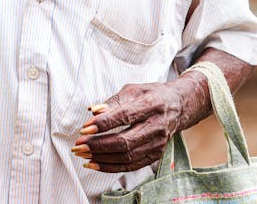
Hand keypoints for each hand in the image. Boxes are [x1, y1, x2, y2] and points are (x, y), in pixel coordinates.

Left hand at [71, 81, 186, 173]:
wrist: (177, 106)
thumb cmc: (151, 95)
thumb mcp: (133, 90)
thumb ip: (113, 101)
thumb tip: (94, 111)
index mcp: (150, 105)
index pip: (124, 117)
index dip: (103, 124)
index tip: (85, 128)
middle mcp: (156, 126)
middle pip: (125, 141)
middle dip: (98, 145)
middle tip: (79, 144)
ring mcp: (158, 143)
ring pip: (127, 156)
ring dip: (102, 157)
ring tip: (83, 154)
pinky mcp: (155, 155)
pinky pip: (131, 165)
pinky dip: (111, 167)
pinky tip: (95, 163)